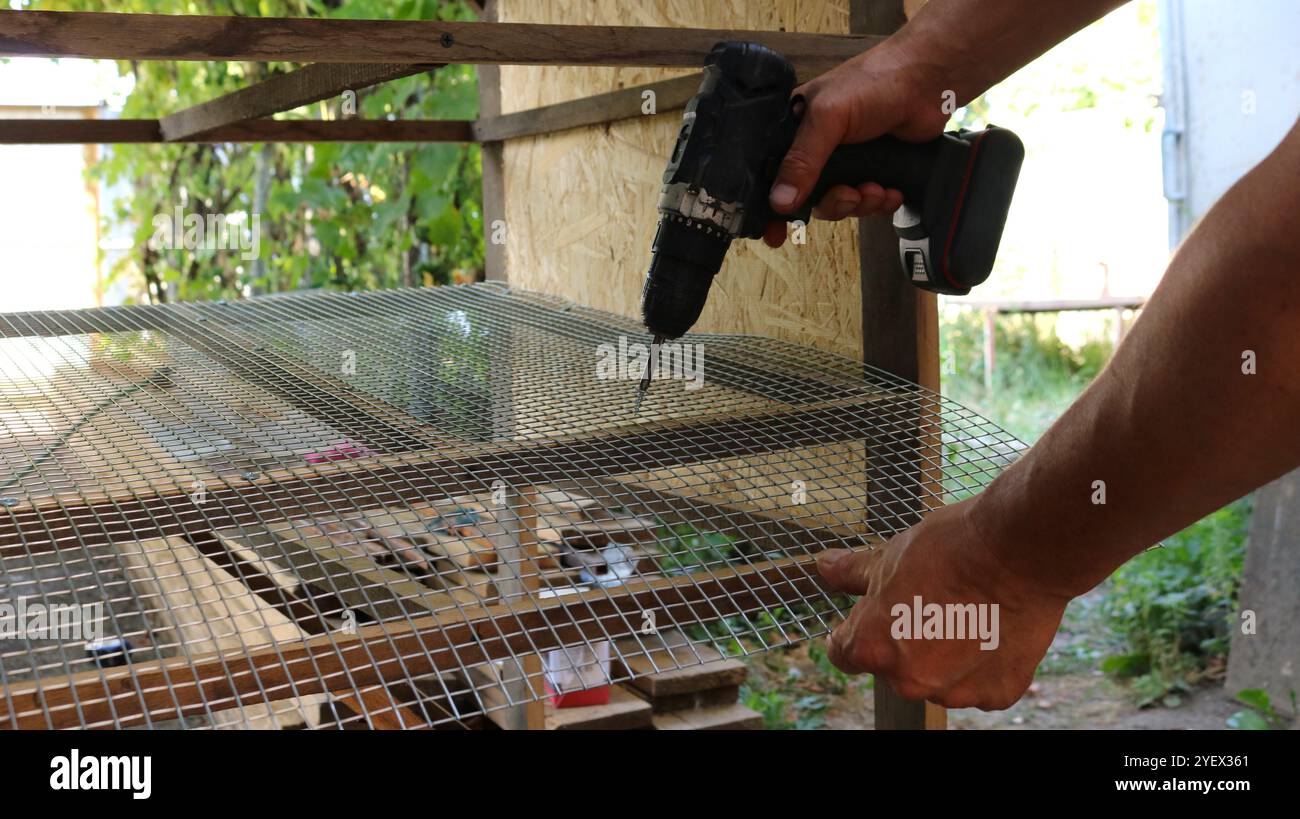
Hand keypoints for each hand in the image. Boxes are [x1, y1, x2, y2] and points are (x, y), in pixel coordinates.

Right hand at [764, 44, 950, 247]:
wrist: (927, 82)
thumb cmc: (874, 82)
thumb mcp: (828, 117)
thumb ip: (802, 160)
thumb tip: (780, 201)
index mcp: (797, 130)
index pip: (774, 174)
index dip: (774, 206)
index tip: (775, 233)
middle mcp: (819, 148)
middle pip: (811, 197)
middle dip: (833, 203)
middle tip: (849, 196)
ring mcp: (848, 160)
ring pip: (841, 203)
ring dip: (860, 204)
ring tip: (876, 188)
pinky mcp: (875, 169)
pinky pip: (868, 203)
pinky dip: (880, 203)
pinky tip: (891, 190)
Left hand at [815, 498, 1069, 709]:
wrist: (1019, 550)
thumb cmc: (952, 549)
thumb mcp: (890, 555)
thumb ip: (853, 573)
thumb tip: (825, 568)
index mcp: (874, 647)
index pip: (844, 652)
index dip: (854, 629)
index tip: (872, 615)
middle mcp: (909, 680)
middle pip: (893, 667)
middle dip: (904, 640)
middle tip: (929, 603)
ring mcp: (955, 692)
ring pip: (937, 679)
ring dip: (944, 656)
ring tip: (965, 612)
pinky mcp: (997, 693)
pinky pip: (978, 684)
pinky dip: (982, 664)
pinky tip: (990, 627)